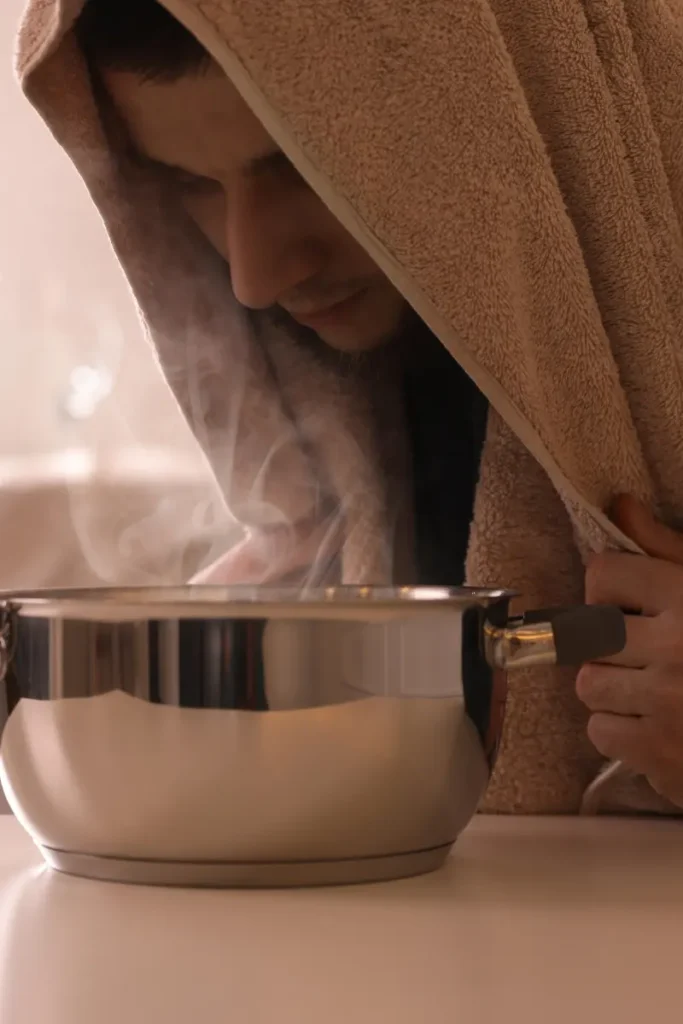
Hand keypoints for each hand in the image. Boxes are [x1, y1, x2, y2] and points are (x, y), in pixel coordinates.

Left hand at [576, 495, 682, 805]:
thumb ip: (665, 549)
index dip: (609, 589)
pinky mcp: (661, 754)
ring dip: (615, 689)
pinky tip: (659, 726)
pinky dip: (623, 732)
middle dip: (612, 644)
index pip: (603, 574)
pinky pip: (601, 732)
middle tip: (645, 654)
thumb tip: (620, 505)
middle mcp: (676, 647)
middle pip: (588, 634)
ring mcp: (666, 704)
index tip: (627, 604)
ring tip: (655, 690)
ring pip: (590, 685)